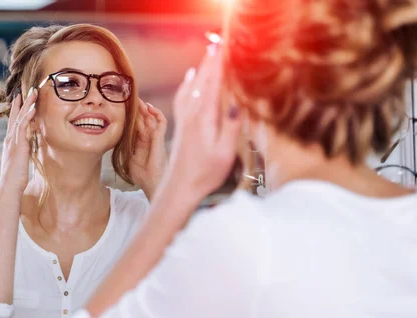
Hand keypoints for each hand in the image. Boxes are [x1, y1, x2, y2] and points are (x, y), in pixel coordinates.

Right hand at [0, 88, 36, 192]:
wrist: (10, 186)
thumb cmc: (16, 177)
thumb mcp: (20, 160)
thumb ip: (23, 151)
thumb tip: (28, 146)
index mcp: (11, 142)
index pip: (14, 122)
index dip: (18, 110)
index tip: (21, 98)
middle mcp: (10, 139)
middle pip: (16, 116)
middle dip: (22, 102)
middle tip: (27, 89)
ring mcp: (13, 141)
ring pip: (20, 117)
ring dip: (27, 104)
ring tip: (33, 92)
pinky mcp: (18, 145)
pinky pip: (23, 126)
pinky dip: (28, 116)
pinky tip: (33, 108)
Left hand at [129, 99, 167, 199]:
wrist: (152, 184)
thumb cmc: (142, 176)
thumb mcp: (128, 159)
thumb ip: (124, 149)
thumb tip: (112, 140)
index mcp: (141, 142)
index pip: (136, 124)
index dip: (131, 115)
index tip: (122, 106)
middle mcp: (149, 138)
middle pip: (144, 118)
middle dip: (137, 108)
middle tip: (129, 97)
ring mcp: (155, 138)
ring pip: (152, 117)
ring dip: (145, 108)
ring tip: (138, 99)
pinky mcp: (160, 139)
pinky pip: (161, 122)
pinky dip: (157, 113)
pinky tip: (149, 107)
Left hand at [165, 46, 241, 199]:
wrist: (180, 188)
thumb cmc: (204, 173)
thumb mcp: (224, 153)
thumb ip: (230, 127)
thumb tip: (236, 102)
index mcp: (204, 118)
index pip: (213, 84)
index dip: (219, 65)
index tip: (225, 48)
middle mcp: (192, 114)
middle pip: (202, 81)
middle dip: (211, 61)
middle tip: (219, 43)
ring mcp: (185, 119)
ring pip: (193, 86)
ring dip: (201, 69)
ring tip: (208, 54)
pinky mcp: (182, 125)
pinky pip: (184, 97)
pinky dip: (189, 83)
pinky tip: (190, 78)